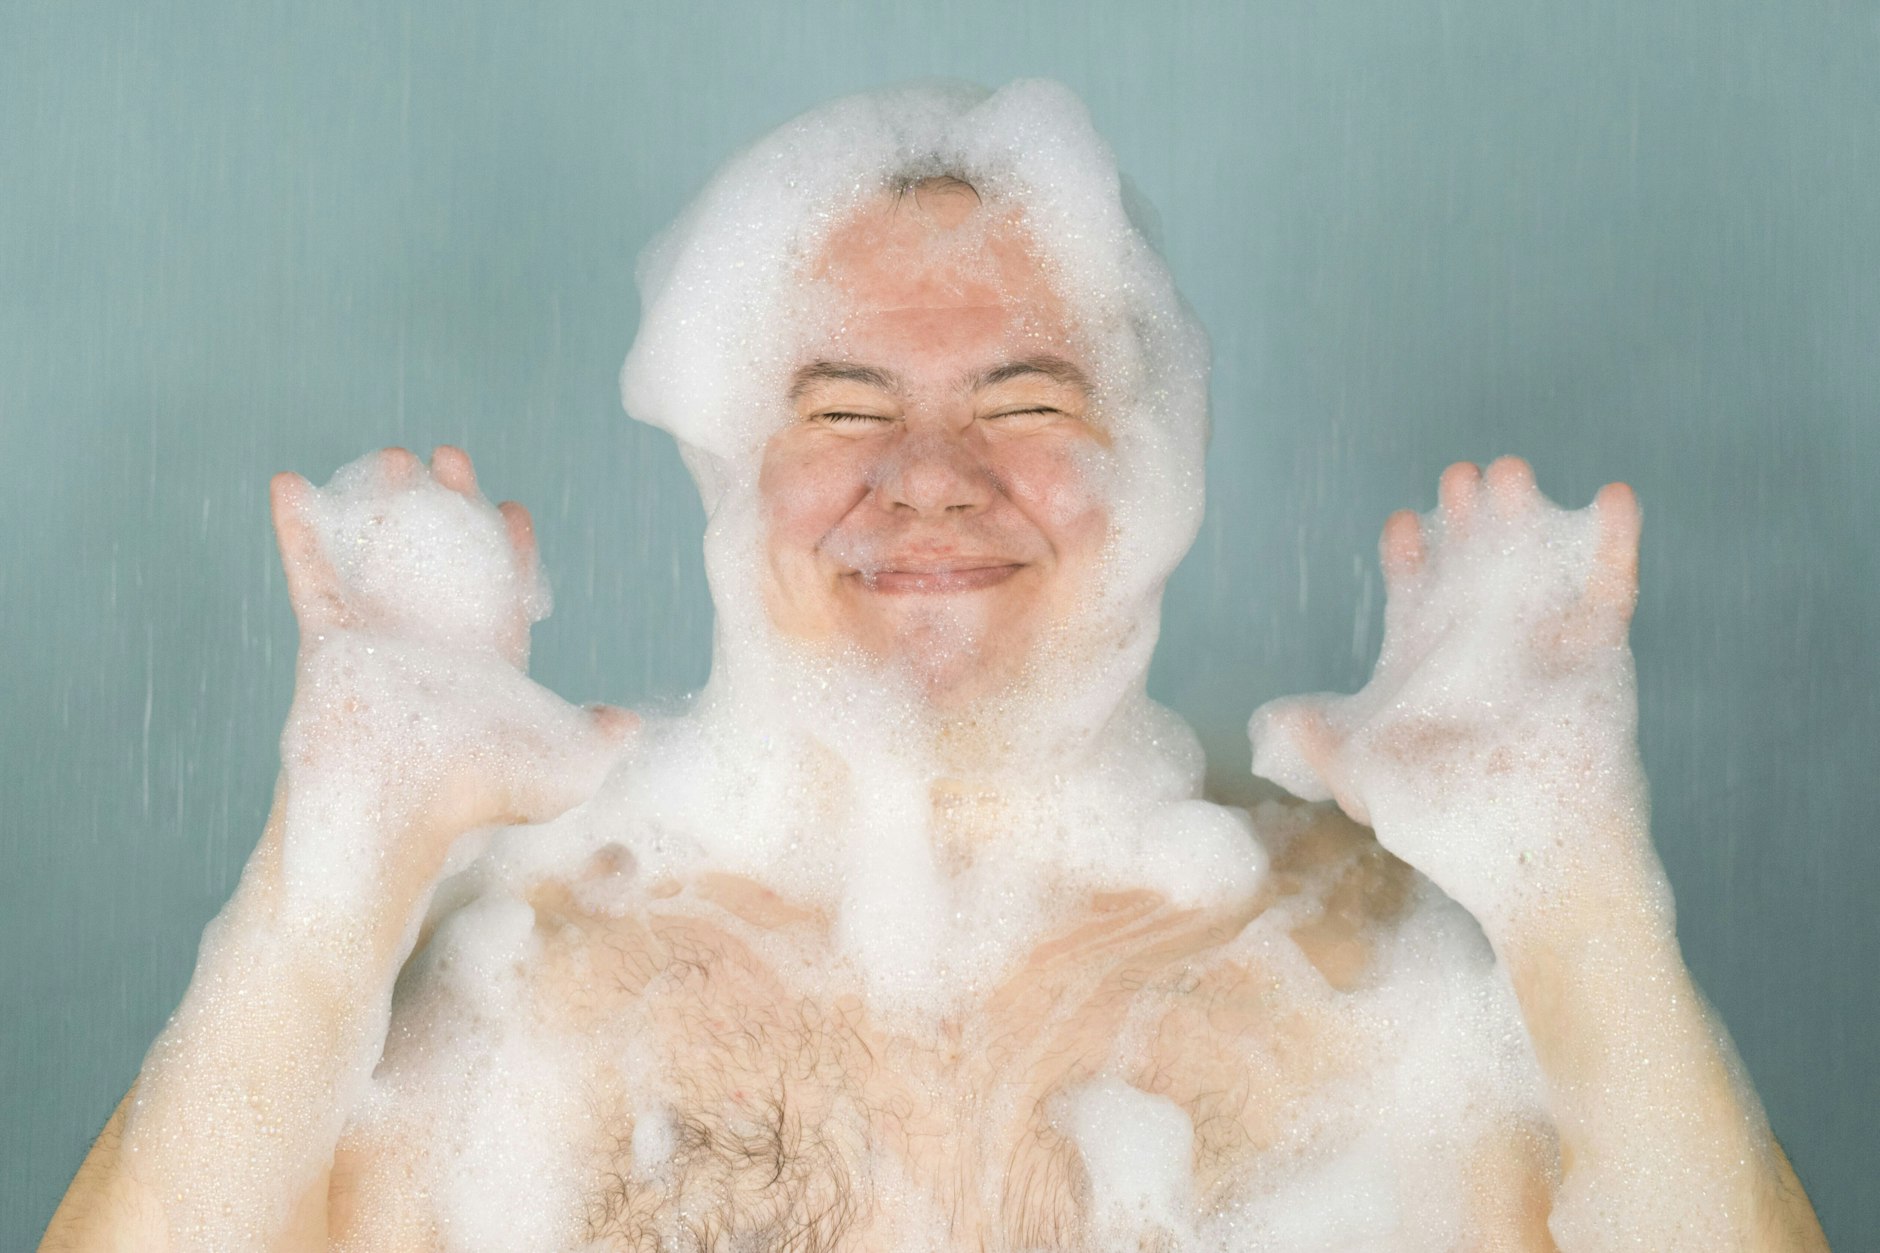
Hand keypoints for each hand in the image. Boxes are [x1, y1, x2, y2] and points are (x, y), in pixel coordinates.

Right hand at [269, 447, 634, 905]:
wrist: (402, 816)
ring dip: (382, 504)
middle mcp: (434, 647)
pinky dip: (300, 529)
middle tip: (449, 457)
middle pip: (440, 558)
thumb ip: (597, 737)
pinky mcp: (329, 642)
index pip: (501, 594)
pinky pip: (312, 574)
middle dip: (448, 505)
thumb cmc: (478, 801)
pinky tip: (290, 483)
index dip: (508, 552)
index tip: (510, 509)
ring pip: (378, 555)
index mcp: (488, 664)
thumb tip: (629, 721)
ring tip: (390, 456)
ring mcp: (379, 640)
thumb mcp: (562, 767)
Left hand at [1249, 457, 1648, 930]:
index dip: (1411, 556)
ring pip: (1535, 564)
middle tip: (1460, 475)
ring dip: (1527, 517)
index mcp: (1431, 668)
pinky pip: (1611, 591)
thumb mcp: (1370, 786)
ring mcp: (1545, 649)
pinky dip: (1614, 544)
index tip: (1402, 523)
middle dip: (1467, 518)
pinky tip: (1615, 496)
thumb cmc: (1451, 834)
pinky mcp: (1600, 659)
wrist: (1536, 870)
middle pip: (1474, 564)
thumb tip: (1282, 719)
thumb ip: (1325, 748)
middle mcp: (1487, 649)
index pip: (1418, 595)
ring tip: (1510, 472)